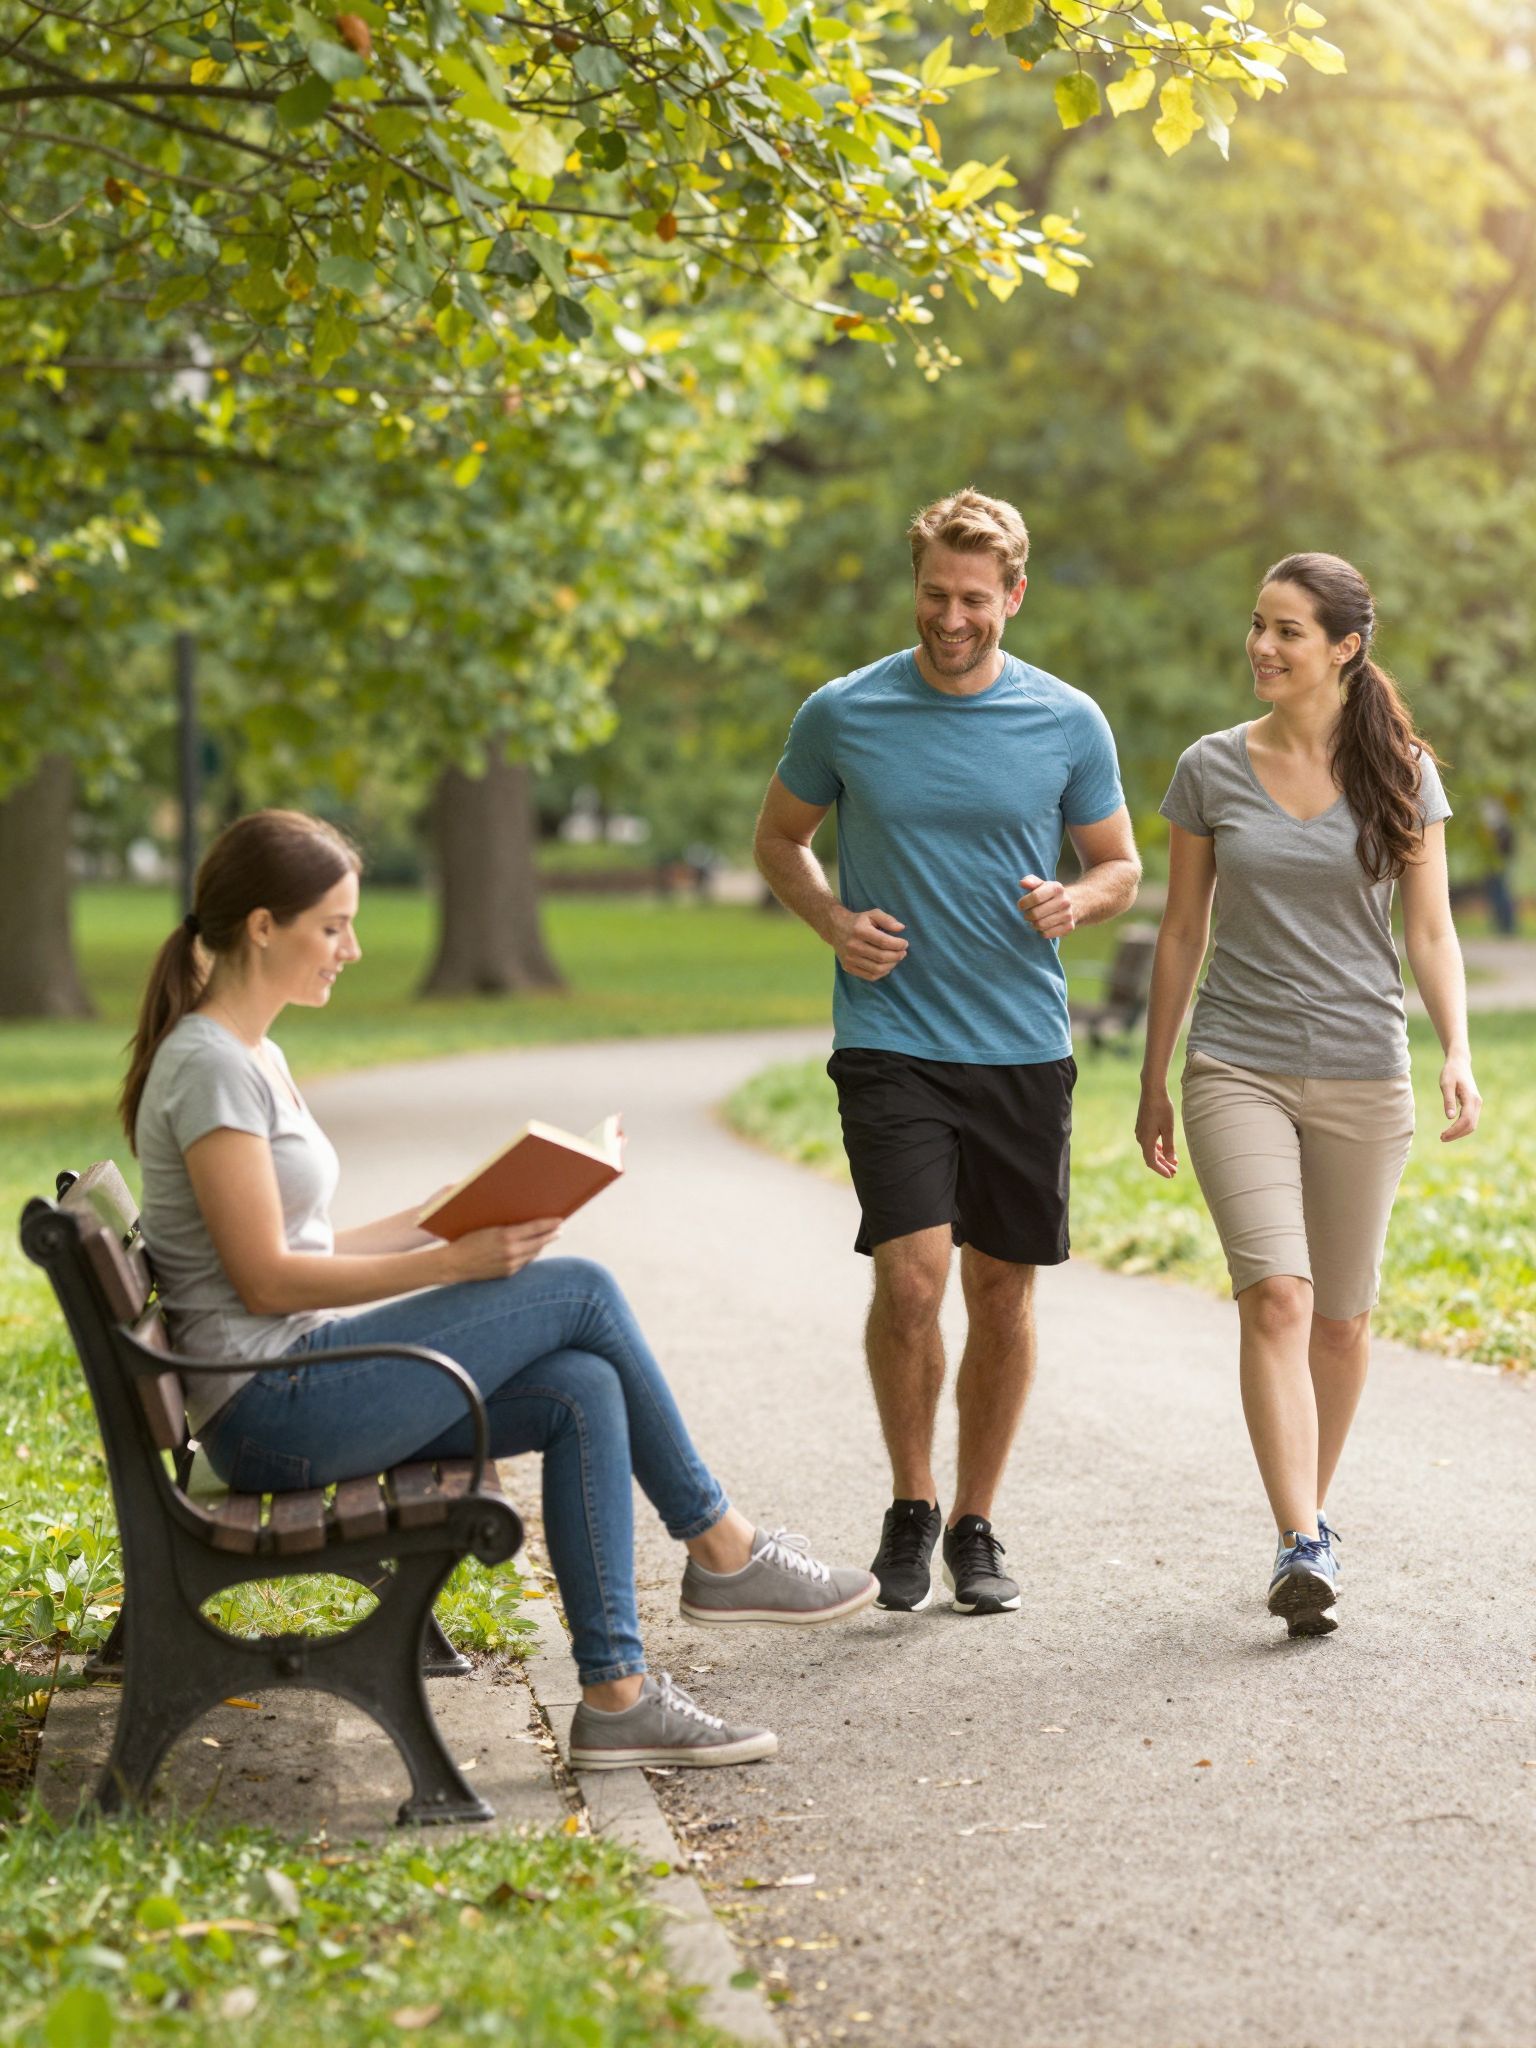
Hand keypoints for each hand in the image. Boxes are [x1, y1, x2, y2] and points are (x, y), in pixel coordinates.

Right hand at [444, 1216, 562, 1281]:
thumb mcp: (487, 1227)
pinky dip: (530, 1254)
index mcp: (505, 1235)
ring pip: (533, 1253)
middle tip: (559, 1229)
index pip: (535, 1228)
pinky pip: (524, 1262)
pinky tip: (533, 1249)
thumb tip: (524, 1220)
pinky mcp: (508, 1273)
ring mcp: (510, 1264)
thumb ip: (507, 1225)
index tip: (560, 1219)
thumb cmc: (467, 1239)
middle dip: (550, 1235)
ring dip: (542, 1245)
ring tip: (549, 1237)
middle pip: (539, 1242)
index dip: (549, 1223)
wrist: (455, 1264)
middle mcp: (511, 1251)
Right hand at [829, 904, 907, 981]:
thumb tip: (901, 928)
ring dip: (891, 965)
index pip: (883, 942)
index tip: (905, 944)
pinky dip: (882, 973)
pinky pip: (869, 976)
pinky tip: (886, 966)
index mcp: (860, 931)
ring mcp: (849, 959)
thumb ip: (888, 920)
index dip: (898, 945)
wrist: (835, 928)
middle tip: (903, 952)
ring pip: (876, 969)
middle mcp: (853, 946)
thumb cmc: (859, 921)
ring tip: (896, 959)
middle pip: (881, 957)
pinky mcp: (848, 967)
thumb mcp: (872, 914)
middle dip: (897, 956)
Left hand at [1018, 874, 1076, 938]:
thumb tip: (1023, 883)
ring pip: (1040, 925)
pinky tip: (1043, 926)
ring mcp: (1068, 915)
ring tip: (1035, 919)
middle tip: (1028, 913)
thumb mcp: (1041, 885)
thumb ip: (1031, 882)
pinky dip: (1041, 931)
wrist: (1073, 903)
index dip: (1024, 903)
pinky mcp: (1069, 927)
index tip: (1021, 905)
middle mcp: (1064, 901)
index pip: (1036, 897)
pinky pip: (1046, 934)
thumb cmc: (1049, 894)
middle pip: (1036, 914)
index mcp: (1057, 888)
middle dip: (1027, 915)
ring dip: (1033, 924)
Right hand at [1136, 1087, 1177, 1176]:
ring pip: (1150, 1150)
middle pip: (1151, 1157)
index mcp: (1145, 1140)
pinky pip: (1149, 1142)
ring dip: (1161, 1157)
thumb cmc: (1162, 1108)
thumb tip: (1171, 1161)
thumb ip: (1169, 1146)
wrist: (1152, 1090)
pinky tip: (1165, 1150)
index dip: (1161, 1170)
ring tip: (1173, 1162)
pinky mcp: (1142, 1126)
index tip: (1171, 1175)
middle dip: (1163, 1165)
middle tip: (1175, 1171)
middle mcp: (1140, 1138)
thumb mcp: (1168, 1128)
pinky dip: (1158, 1148)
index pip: (1152, 1162)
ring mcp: (1140, 1132)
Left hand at [1438, 1055, 1480, 1141]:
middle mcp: (1477, 1103)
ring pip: (1472, 1125)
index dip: (1455, 1131)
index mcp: (1471, 1098)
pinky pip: (1470, 1120)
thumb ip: (1448, 1100)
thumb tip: (1449, 1117)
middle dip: (1457, 1134)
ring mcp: (1477, 1104)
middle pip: (1471, 1125)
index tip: (1442, 1136)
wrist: (1459, 1063)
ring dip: (1459, 1133)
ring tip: (1444, 1136)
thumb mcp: (1446, 1084)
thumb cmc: (1451, 1072)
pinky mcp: (1473, 1104)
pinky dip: (1461, 1127)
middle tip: (1441, 1138)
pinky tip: (1451, 1129)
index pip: (1465, 1120)